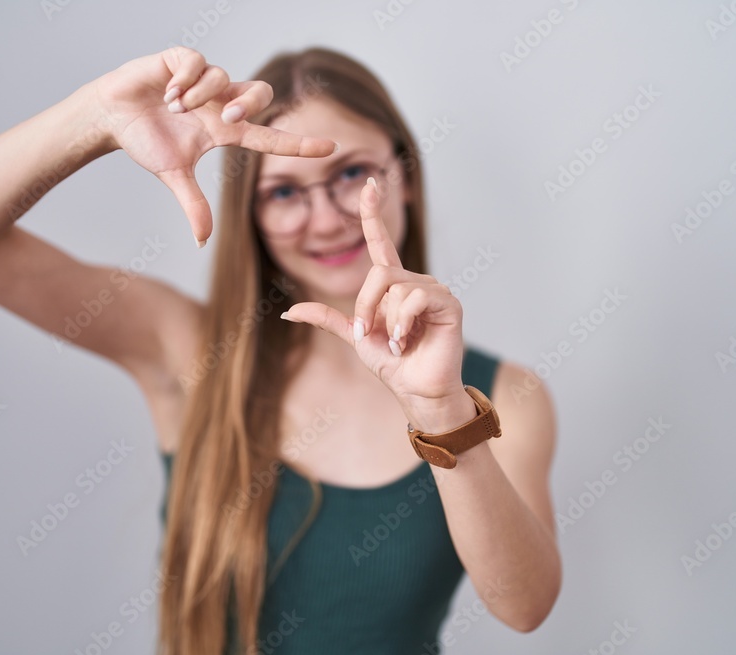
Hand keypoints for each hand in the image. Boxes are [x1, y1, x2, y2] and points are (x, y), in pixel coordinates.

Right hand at [91, 47, 336, 245]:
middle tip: (228, 118)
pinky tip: (166, 93)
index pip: (269, 137)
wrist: (111, 116)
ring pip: (223, 77)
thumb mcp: (173, 175)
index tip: (330, 149)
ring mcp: (204, 79)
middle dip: (248, 104)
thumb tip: (203, 241)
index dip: (298, 144)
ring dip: (200, 96)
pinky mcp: (182, 59)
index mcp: (224, 129)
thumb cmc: (146, 142)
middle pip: (260, 93)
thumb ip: (193, 204)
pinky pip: (197, 62)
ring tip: (174, 107)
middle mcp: (221, 101)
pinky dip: (184, 80)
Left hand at [281, 178, 466, 414]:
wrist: (416, 390)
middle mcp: (415, 281)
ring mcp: (434, 290)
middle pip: (380, 272)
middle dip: (366, 307)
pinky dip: (403, 323)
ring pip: (396, 287)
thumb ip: (327, 319)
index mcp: (393, 285)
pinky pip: (415, 297)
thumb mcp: (354, 336)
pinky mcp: (448, 303)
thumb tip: (287, 310)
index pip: (381, 242)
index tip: (370, 183)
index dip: (373, 213)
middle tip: (370, 335)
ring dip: (388, 322)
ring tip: (398, 343)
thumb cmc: (392, 364)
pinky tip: (408, 342)